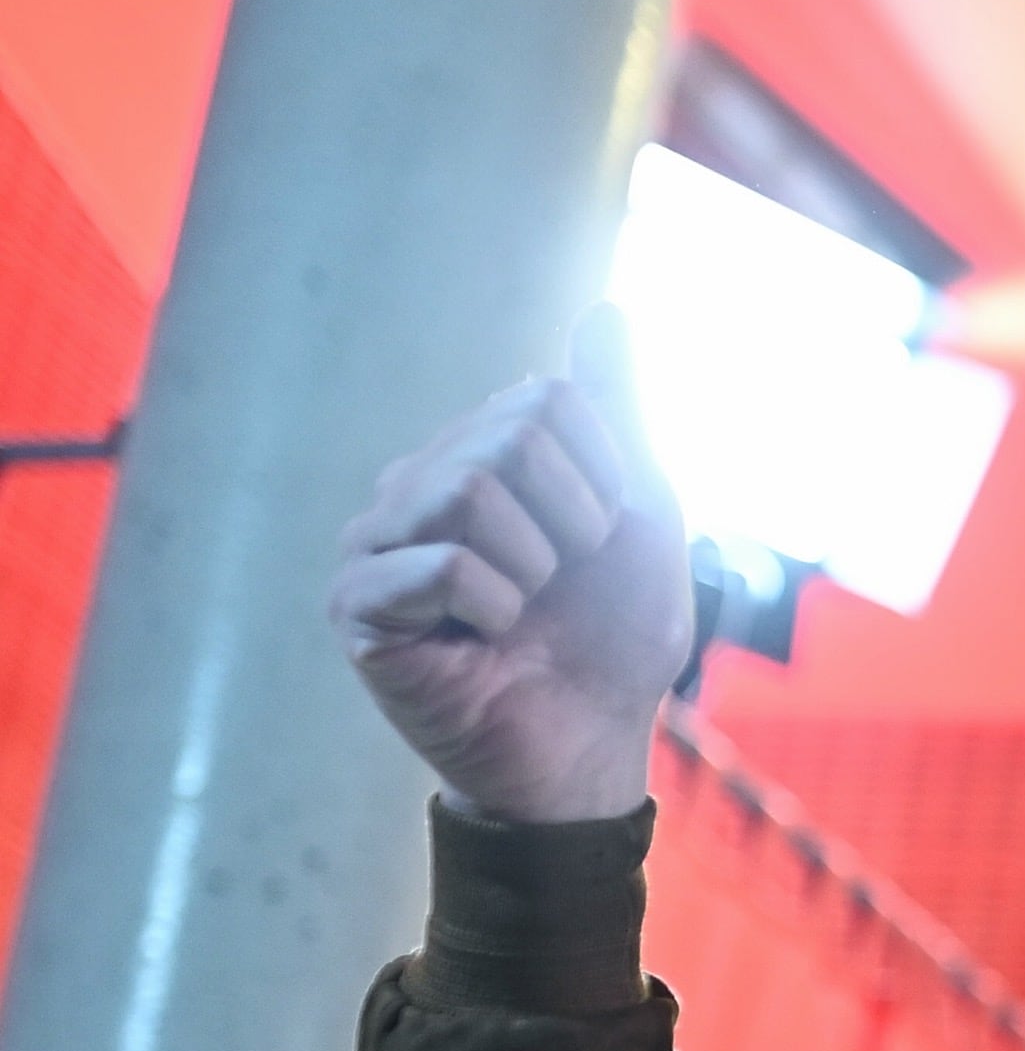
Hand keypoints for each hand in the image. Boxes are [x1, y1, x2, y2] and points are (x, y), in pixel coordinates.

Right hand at [327, 305, 689, 825]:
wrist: (593, 741)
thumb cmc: (614, 634)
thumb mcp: (640, 510)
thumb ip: (619, 411)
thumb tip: (609, 309)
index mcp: (477, 454)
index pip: (546, 400)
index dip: (603, 477)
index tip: (599, 539)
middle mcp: (415, 484)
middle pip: (508, 438)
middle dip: (572, 522)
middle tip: (559, 583)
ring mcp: (375, 541)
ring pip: (468, 489)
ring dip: (533, 565)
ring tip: (520, 610)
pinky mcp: (357, 605)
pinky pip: (441, 564)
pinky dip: (492, 607)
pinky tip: (480, 640)